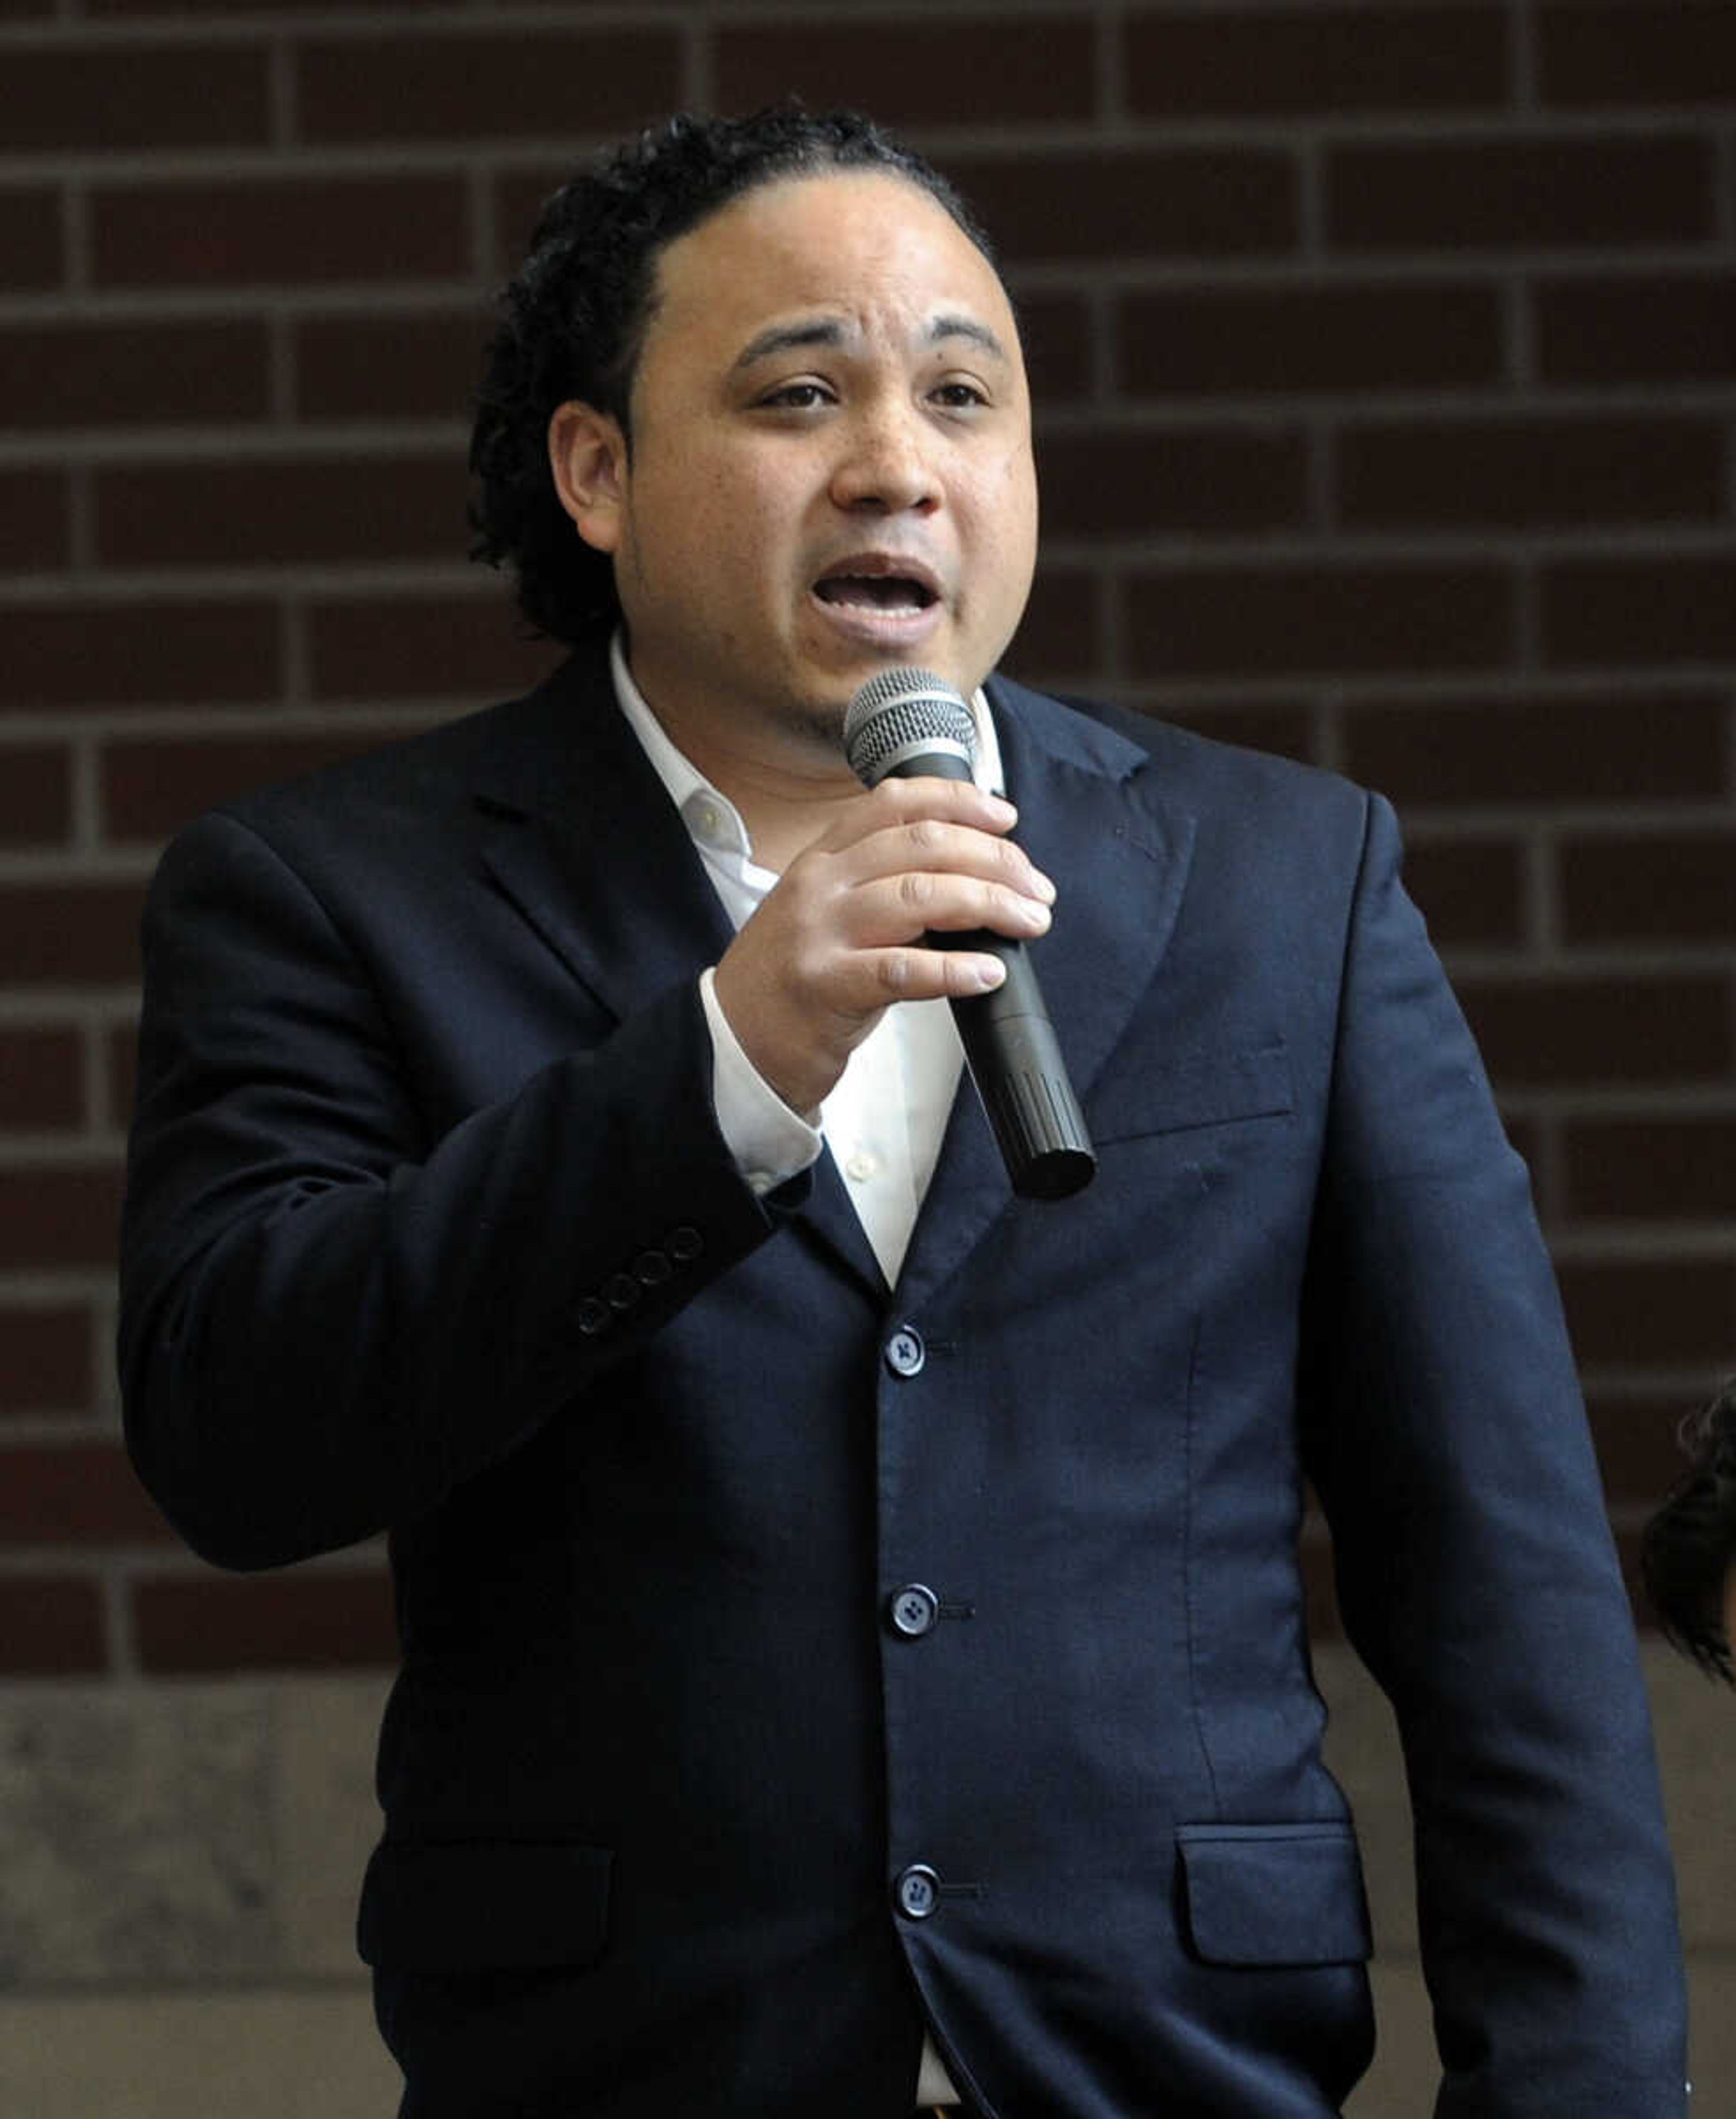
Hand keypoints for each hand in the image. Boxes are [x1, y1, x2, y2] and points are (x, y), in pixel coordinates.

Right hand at [713, 776, 1055, 1113]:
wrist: (731, 1043)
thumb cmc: (792, 981)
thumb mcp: (828, 913)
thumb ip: (882, 886)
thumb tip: (970, 878)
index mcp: (823, 858)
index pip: (895, 803)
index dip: (960, 802)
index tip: (1006, 818)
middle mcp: (821, 884)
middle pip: (923, 846)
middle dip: (995, 860)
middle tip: (1036, 888)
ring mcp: (821, 933)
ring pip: (921, 896)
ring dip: (990, 904)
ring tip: (1029, 920)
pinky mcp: (826, 986)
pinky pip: (903, 970)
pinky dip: (955, 969)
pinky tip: (988, 973)